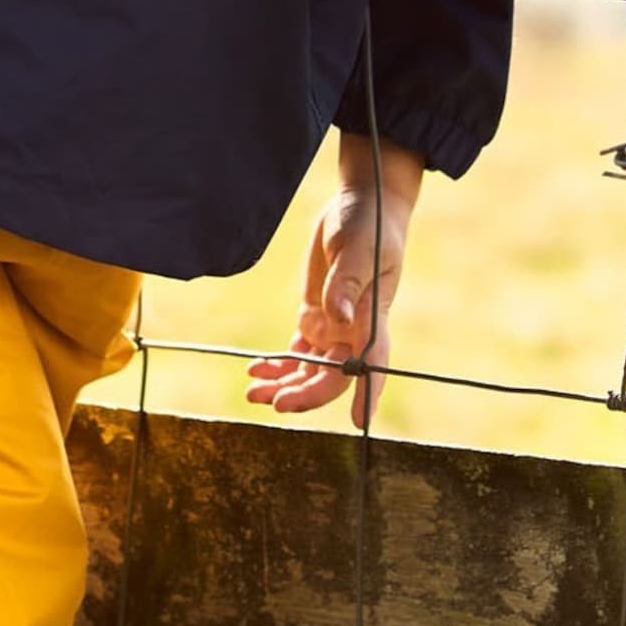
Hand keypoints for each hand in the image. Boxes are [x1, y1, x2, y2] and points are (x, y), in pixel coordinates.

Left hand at [245, 137, 423, 430]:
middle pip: (332, 376)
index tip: (357, 422)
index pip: (372, 364)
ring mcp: (334, 325)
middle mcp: (354, 330)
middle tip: (273, 402)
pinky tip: (255, 368)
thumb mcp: (358, 248)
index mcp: (372, 317)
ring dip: (283, 384)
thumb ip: (346, 283)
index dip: (367, 394)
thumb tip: (337, 316)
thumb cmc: (370, 224)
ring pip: (310, 369)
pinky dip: (277, 363)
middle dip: (304, 394)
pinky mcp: (315, 315)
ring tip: (252, 391)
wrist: (361, 203)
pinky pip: (296, 351)